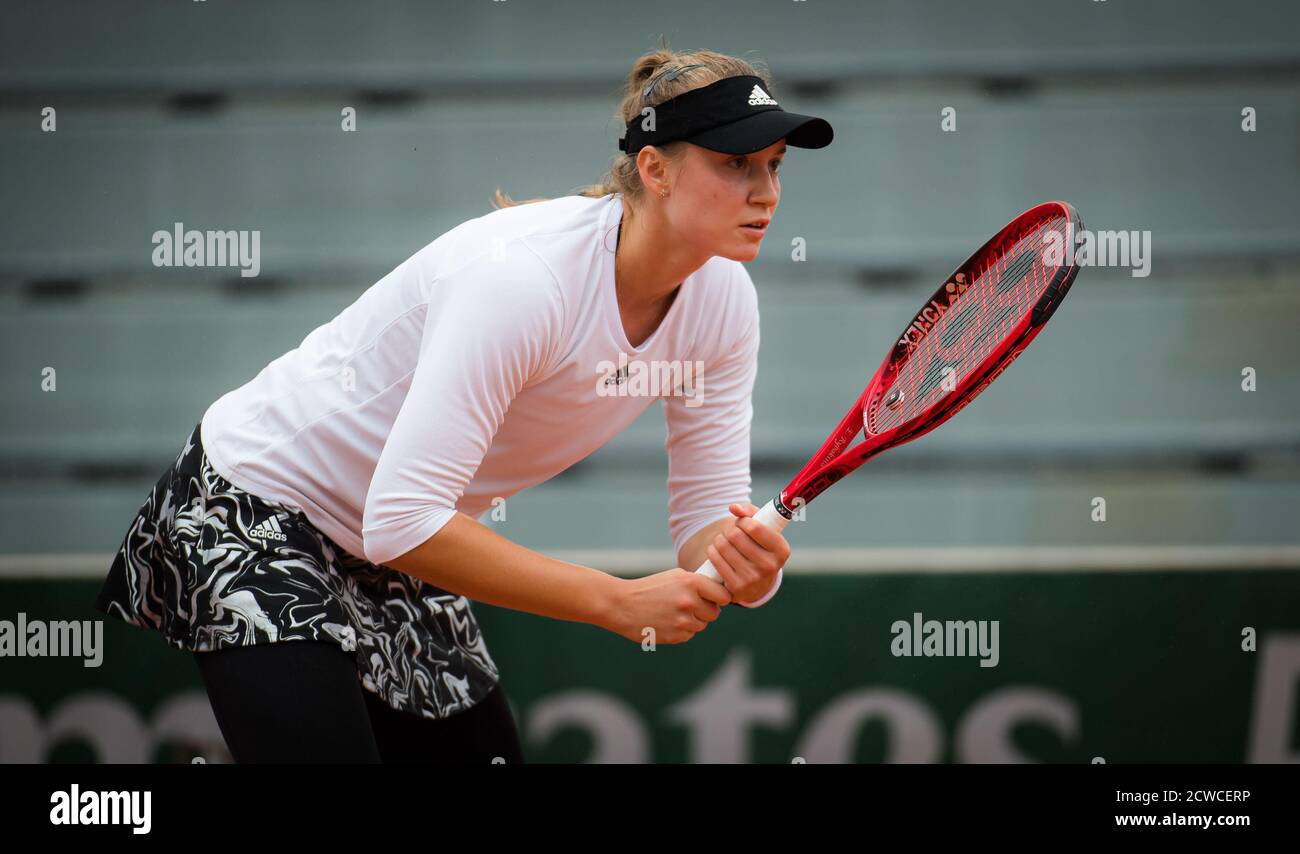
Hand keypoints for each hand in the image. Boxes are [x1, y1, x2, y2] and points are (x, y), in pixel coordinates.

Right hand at [602, 568, 731, 643]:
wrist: (622, 605)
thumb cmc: (649, 588)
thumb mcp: (674, 577)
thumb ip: (697, 584)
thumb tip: (720, 592)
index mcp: (691, 582)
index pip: (723, 595)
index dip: (720, 597)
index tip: (716, 598)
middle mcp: (689, 601)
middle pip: (714, 613)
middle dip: (705, 610)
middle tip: (690, 605)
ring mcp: (683, 621)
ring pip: (702, 625)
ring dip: (693, 621)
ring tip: (673, 612)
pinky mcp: (676, 636)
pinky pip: (689, 635)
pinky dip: (682, 630)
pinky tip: (667, 621)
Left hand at [705, 502, 790, 605]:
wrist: (758, 583)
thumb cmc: (760, 547)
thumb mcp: (763, 529)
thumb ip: (750, 512)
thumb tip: (734, 508)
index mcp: (781, 550)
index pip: (754, 527)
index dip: (743, 521)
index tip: (742, 523)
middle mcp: (770, 566)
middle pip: (735, 535)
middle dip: (729, 529)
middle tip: (731, 533)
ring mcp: (753, 579)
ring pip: (723, 546)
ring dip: (719, 539)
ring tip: (724, 541)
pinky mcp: (737, 588)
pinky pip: (716, 560)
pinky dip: (712, 551)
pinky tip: (716, 550)